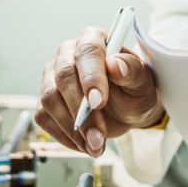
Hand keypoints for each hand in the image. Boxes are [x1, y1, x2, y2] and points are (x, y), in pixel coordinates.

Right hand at [36, 26, 162, 157]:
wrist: (127, 108)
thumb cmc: (134, 89)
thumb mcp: (143, 82)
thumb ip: (132, 71)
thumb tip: (116, 64)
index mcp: (93, 40)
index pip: (87, 52)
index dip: (91, 77)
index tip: (98, 103)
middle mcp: (68, 54)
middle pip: (64, 77)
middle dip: (80, 112)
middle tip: (98, 136)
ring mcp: (53, 76)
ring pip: (49, 99)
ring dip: (72, 128)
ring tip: (96, 146)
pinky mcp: (45, 99)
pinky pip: (44, 117)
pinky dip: (63, 135)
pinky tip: (84, 144)